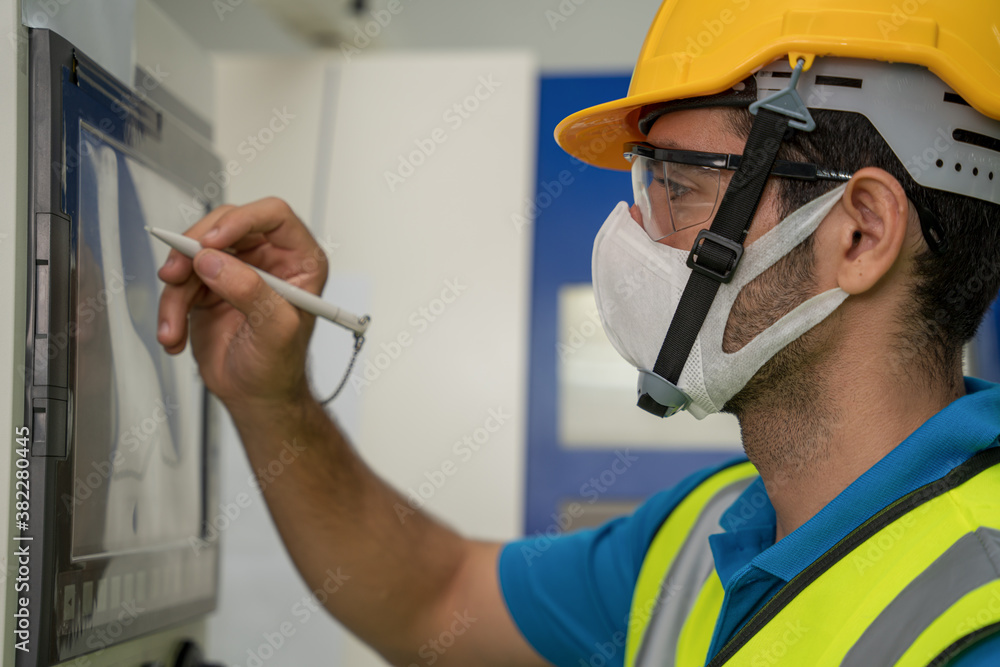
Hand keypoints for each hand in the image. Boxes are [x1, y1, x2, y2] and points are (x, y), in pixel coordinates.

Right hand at [156, 198, 328, 411]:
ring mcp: (236, 270)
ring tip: (173, 325)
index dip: (241, 220)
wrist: (256, 397)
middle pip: (225, 225)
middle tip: (176, 273)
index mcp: (299, 260)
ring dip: (176, 290)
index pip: (273, 216)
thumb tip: (214, 260)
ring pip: (194, 254)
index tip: (212, 241)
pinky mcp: (208, 286)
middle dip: (194, 249)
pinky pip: (179, 281)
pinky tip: (173, 335)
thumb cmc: (280, 367)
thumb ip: (250, 291)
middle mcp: (268, 259)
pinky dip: (169, 308)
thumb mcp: (276, 330)